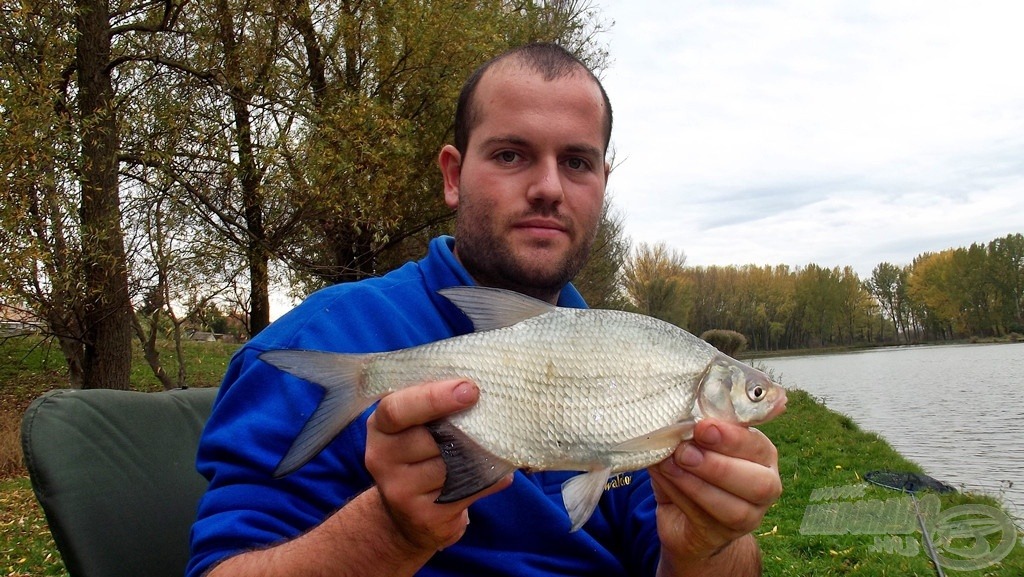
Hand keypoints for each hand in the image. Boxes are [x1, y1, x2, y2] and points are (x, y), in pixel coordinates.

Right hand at [364, 379, 512, 552]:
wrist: (407, 517)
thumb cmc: (421, 455)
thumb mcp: (416, 426)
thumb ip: (435, 407)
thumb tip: (480, 391)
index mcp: (380, 427)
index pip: (397, 409)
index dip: (434, 397)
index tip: (469, 389)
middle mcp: (382, 459)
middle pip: (430, 437)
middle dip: (464, 428)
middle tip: (491, 418)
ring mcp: (400, 491)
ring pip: (451, 464)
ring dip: (479, 454)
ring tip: (493, 446)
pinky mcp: (425, 516)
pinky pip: (467, 490)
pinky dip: (489, 479)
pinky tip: (498, 473)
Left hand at [648, 418, 780, 565]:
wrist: (684, 516)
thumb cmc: (692, 468)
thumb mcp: (695, 444)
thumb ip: (692, 432)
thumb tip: (672, 416)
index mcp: (761, 454)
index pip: (757, 445)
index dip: (731, 437)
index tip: (702, 427)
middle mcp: (765, 486)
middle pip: (759, 483)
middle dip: (719, 466)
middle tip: (685, 452)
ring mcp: (749, 516)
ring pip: (735, 509)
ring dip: (697, 485)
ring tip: (671, 465)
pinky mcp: (723, 535)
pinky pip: (706, 519)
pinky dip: (683, 496)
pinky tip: (667, 479)